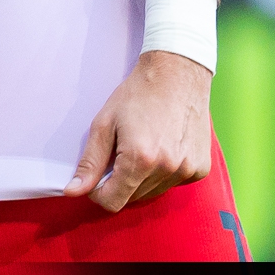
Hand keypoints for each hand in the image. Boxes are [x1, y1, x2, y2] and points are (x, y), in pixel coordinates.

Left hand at [64, 50, 213, 211]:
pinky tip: (164, 146)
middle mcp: (166, 169)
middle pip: (132, 198)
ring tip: (144, 145)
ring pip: (153, 193)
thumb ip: (89, 162)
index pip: (112, 202)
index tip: (98, 175)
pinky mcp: (201, 168)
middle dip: (121, 182)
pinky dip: (165, 173)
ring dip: (143, 178)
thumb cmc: (138, 94)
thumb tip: (73, 191)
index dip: (98, 192)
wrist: (178, 72)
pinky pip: (174, 183)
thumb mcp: (105, 123)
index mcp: (139, 159)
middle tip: (121, 151)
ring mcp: (187, 170)